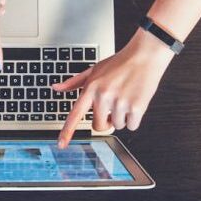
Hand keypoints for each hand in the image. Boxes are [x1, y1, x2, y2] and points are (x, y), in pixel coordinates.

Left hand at [54, 29, 174, 147]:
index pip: (75, 114)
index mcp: (91, 88)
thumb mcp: (94, 69)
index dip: (67, 131)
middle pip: (99, 126)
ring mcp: (119, 102)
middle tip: (113, 106)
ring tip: (126, 98)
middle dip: (106, 120)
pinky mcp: (136, 107)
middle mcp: (103, 96)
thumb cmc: (120, 63)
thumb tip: (56, 88)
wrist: (144, 56)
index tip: (61, 144)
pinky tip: (135, 101)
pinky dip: (134, 118)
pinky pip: (132, 126)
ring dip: (122, 117)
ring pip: (117, 126)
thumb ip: (74, 82)